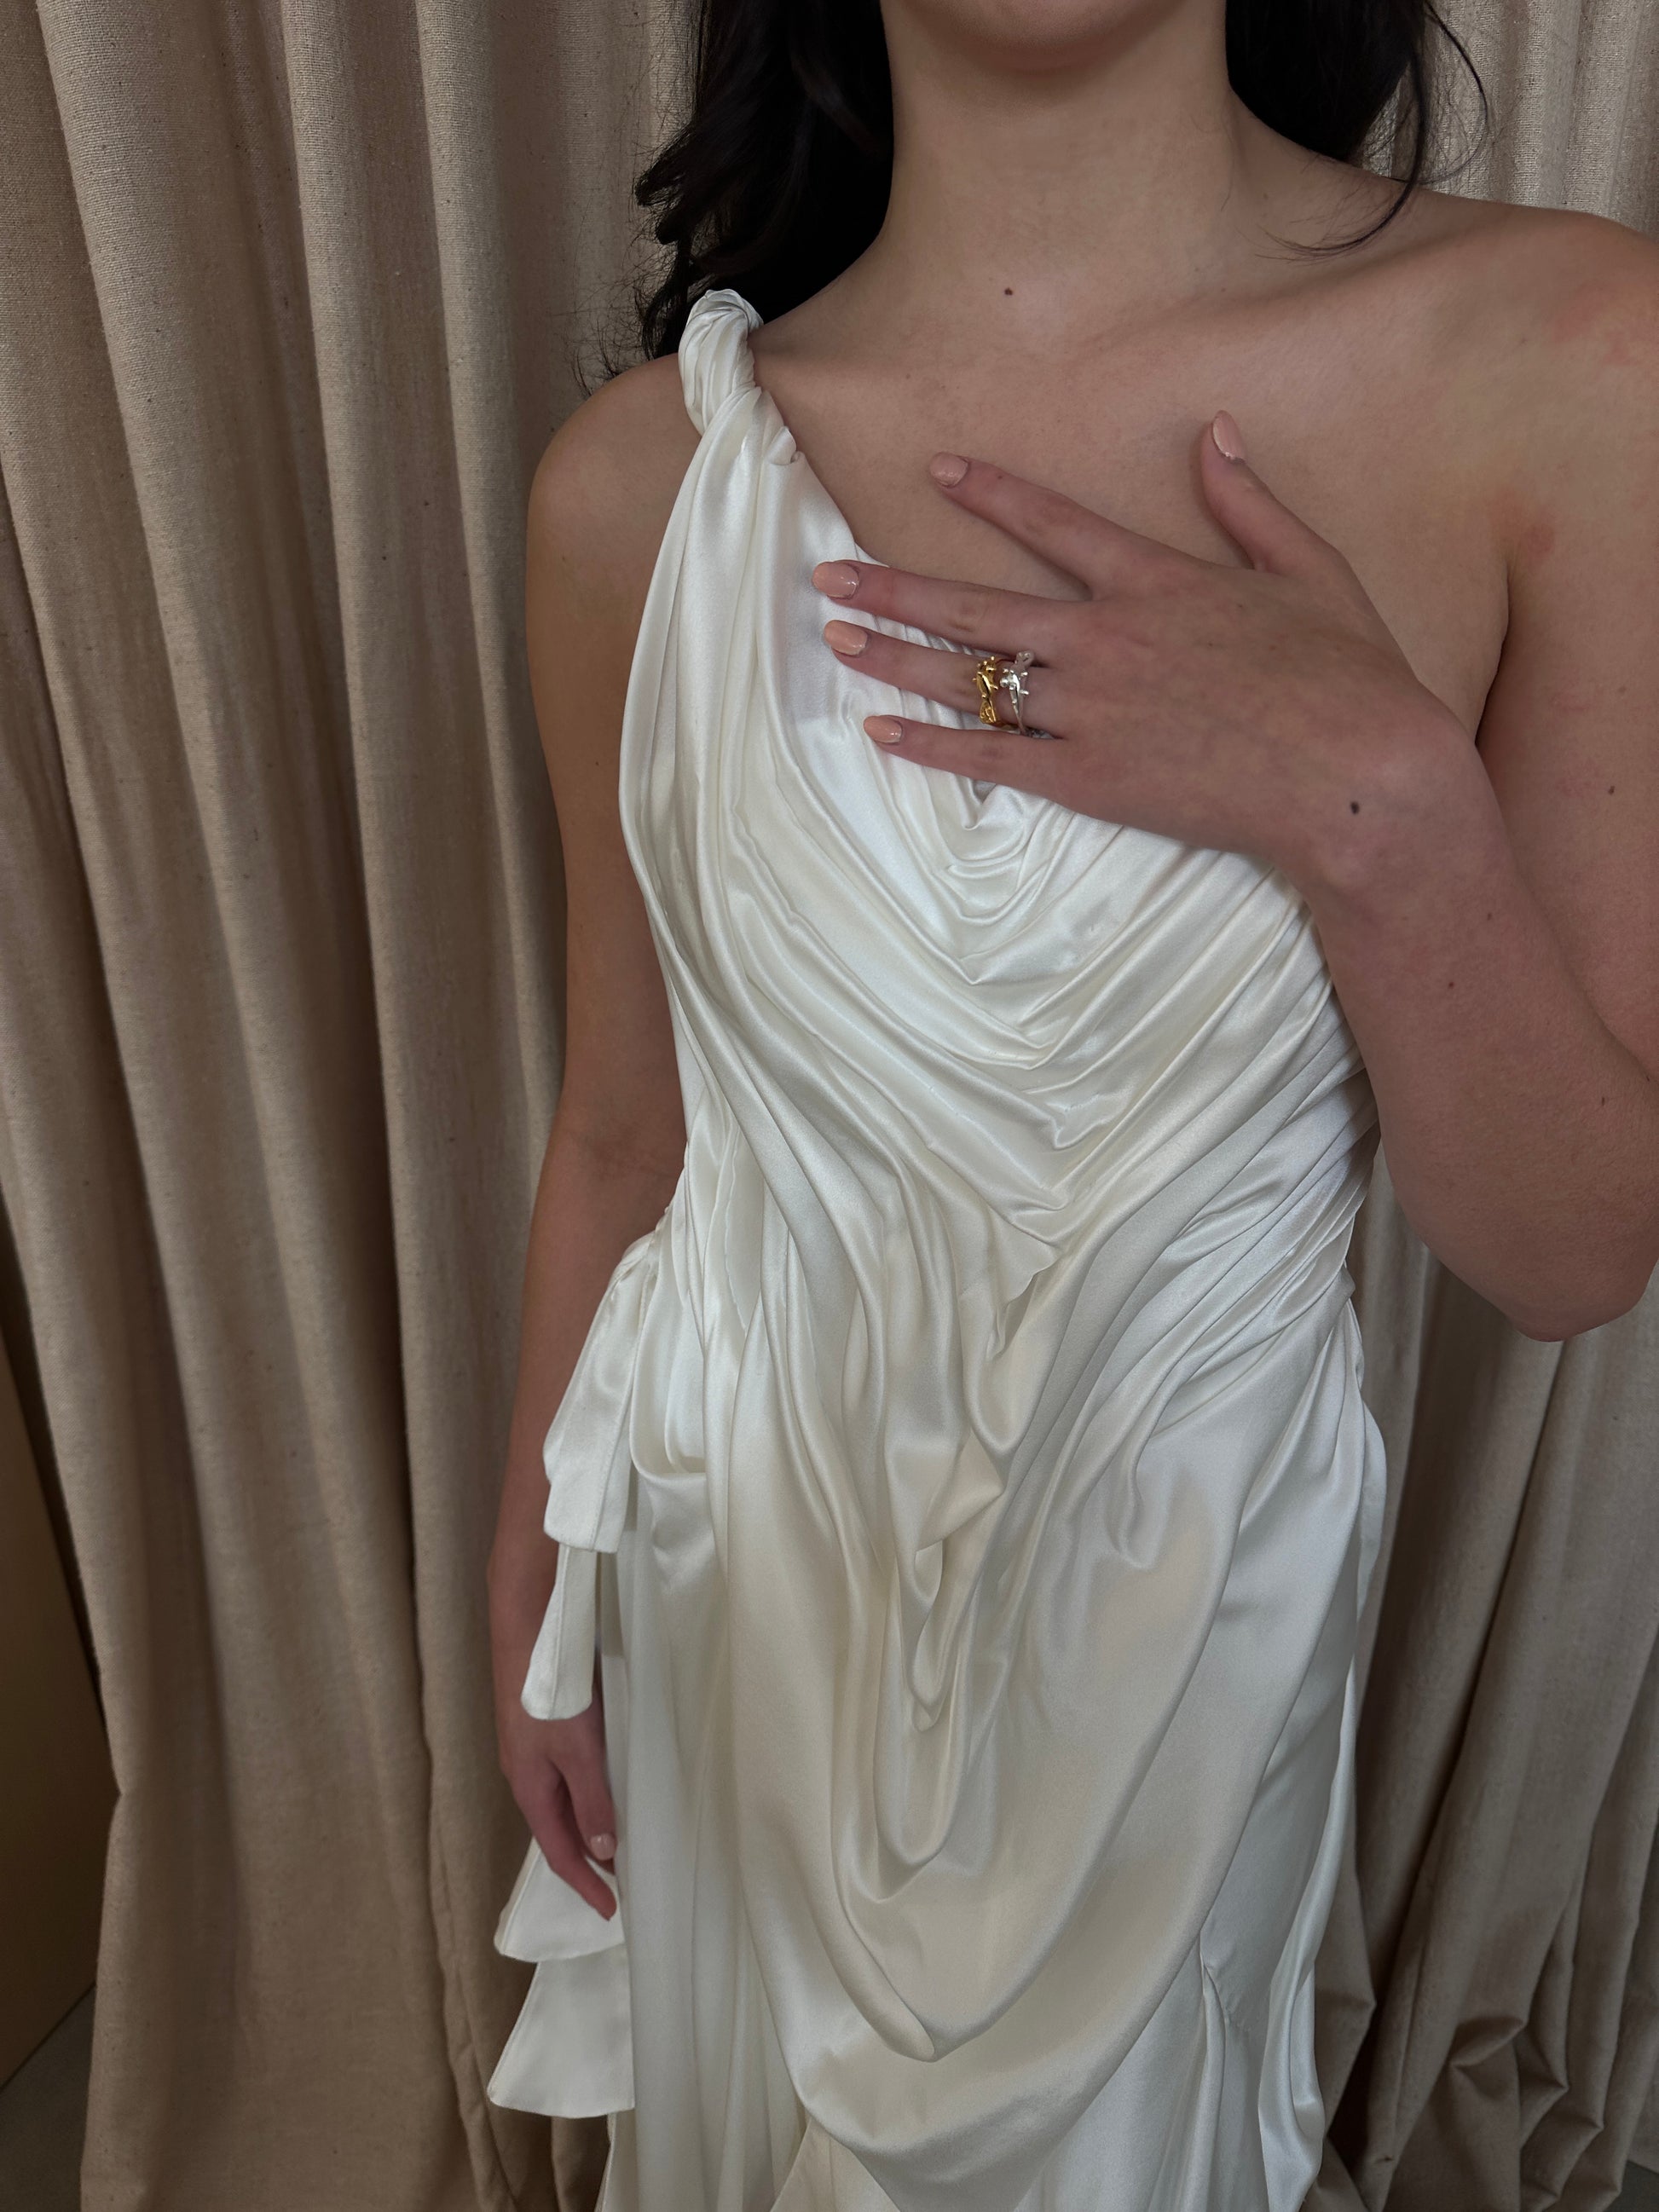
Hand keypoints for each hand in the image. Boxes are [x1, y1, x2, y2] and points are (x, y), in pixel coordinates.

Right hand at [491, 1597, 618, 1919]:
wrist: (527, 1632)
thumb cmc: (551, 1693)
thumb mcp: (579, 1751)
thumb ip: (592, 1799)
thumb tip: (604, 1850)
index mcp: (531, 1790)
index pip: (560, 1853)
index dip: (585, 1884)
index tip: (611, 1911)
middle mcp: (527, 1776)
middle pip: (558, 1831)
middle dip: (587, 1859)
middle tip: (622, 1880)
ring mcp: (531, 1752)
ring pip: (563, 1803)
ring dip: (589, 1825)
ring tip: (620, 1840)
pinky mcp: (541, 1729)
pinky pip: (565, 1776)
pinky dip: (586, 1794)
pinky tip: (606, 1786)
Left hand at [813, 418, 1464, 891]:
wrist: (1358, 776)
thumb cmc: (1351, 676)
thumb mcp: (1313, 569)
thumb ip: (1251, 504)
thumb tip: (1215, 431)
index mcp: (1158, 580)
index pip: (1054, 523)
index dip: (991, 492)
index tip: (936, 471)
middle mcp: (1106, 637)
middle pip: (978, 602)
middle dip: (897, 584)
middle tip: (831, 573)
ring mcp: (1091, 710)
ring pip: (971, 677)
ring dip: (895, 655)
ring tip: (836, 639)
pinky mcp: (1089, 778)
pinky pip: (991, 759)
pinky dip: (931, 746)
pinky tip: (881, 732)